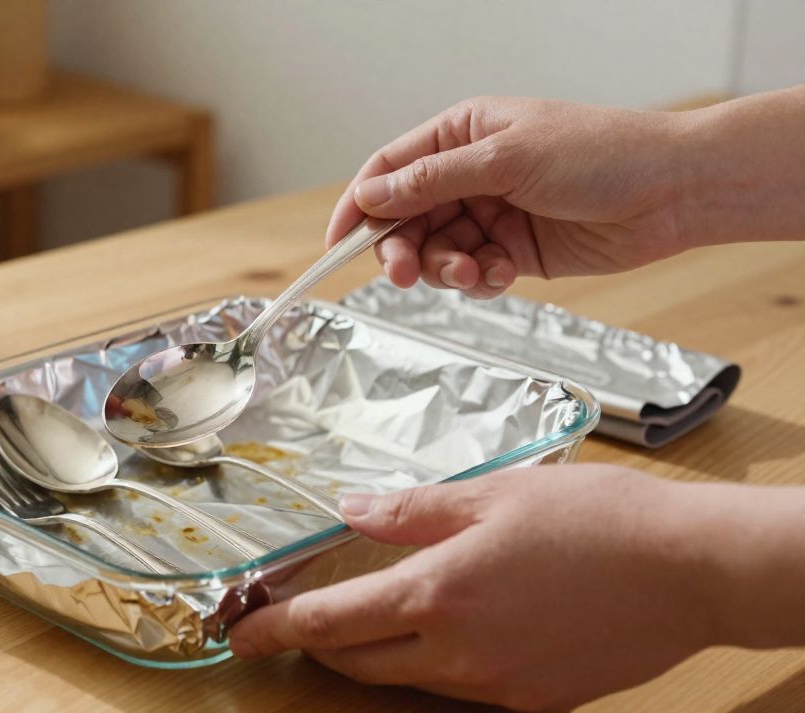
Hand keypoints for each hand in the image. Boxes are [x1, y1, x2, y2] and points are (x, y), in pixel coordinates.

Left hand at [229, 465, 735, 711]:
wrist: (688, 570)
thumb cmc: (593, 519)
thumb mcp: (493, 495)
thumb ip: (411, 510)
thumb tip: (350, 510)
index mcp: (437, 592)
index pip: (329, 623)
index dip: (276, 630)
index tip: (242, 634)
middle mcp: (457, 651)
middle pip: (357, 660)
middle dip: (318, 643)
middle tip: (299, 618)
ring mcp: (495, 683)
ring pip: (406, 677)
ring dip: (373, 652)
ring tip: (369, 615)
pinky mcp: (531, 699)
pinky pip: (458, 686)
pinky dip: (431, 661)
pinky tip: (447, 626)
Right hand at [327, 96, 694, 297]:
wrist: (673, 191)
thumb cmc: (601, 154)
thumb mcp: (506, 159)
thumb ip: (431, 181)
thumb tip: (368, 195)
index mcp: (462, 134)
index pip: (389, 170)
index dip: (357, 206)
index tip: (336, 245)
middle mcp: (470, 174)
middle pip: (405, 219)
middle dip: (402, 249)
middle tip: (404, 275)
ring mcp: (491, 213)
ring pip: (436, 252)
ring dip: (444, 269)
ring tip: (473, 272)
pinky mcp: (514, 251)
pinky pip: (472, 273)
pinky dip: (478, 280)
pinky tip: (500, 276)